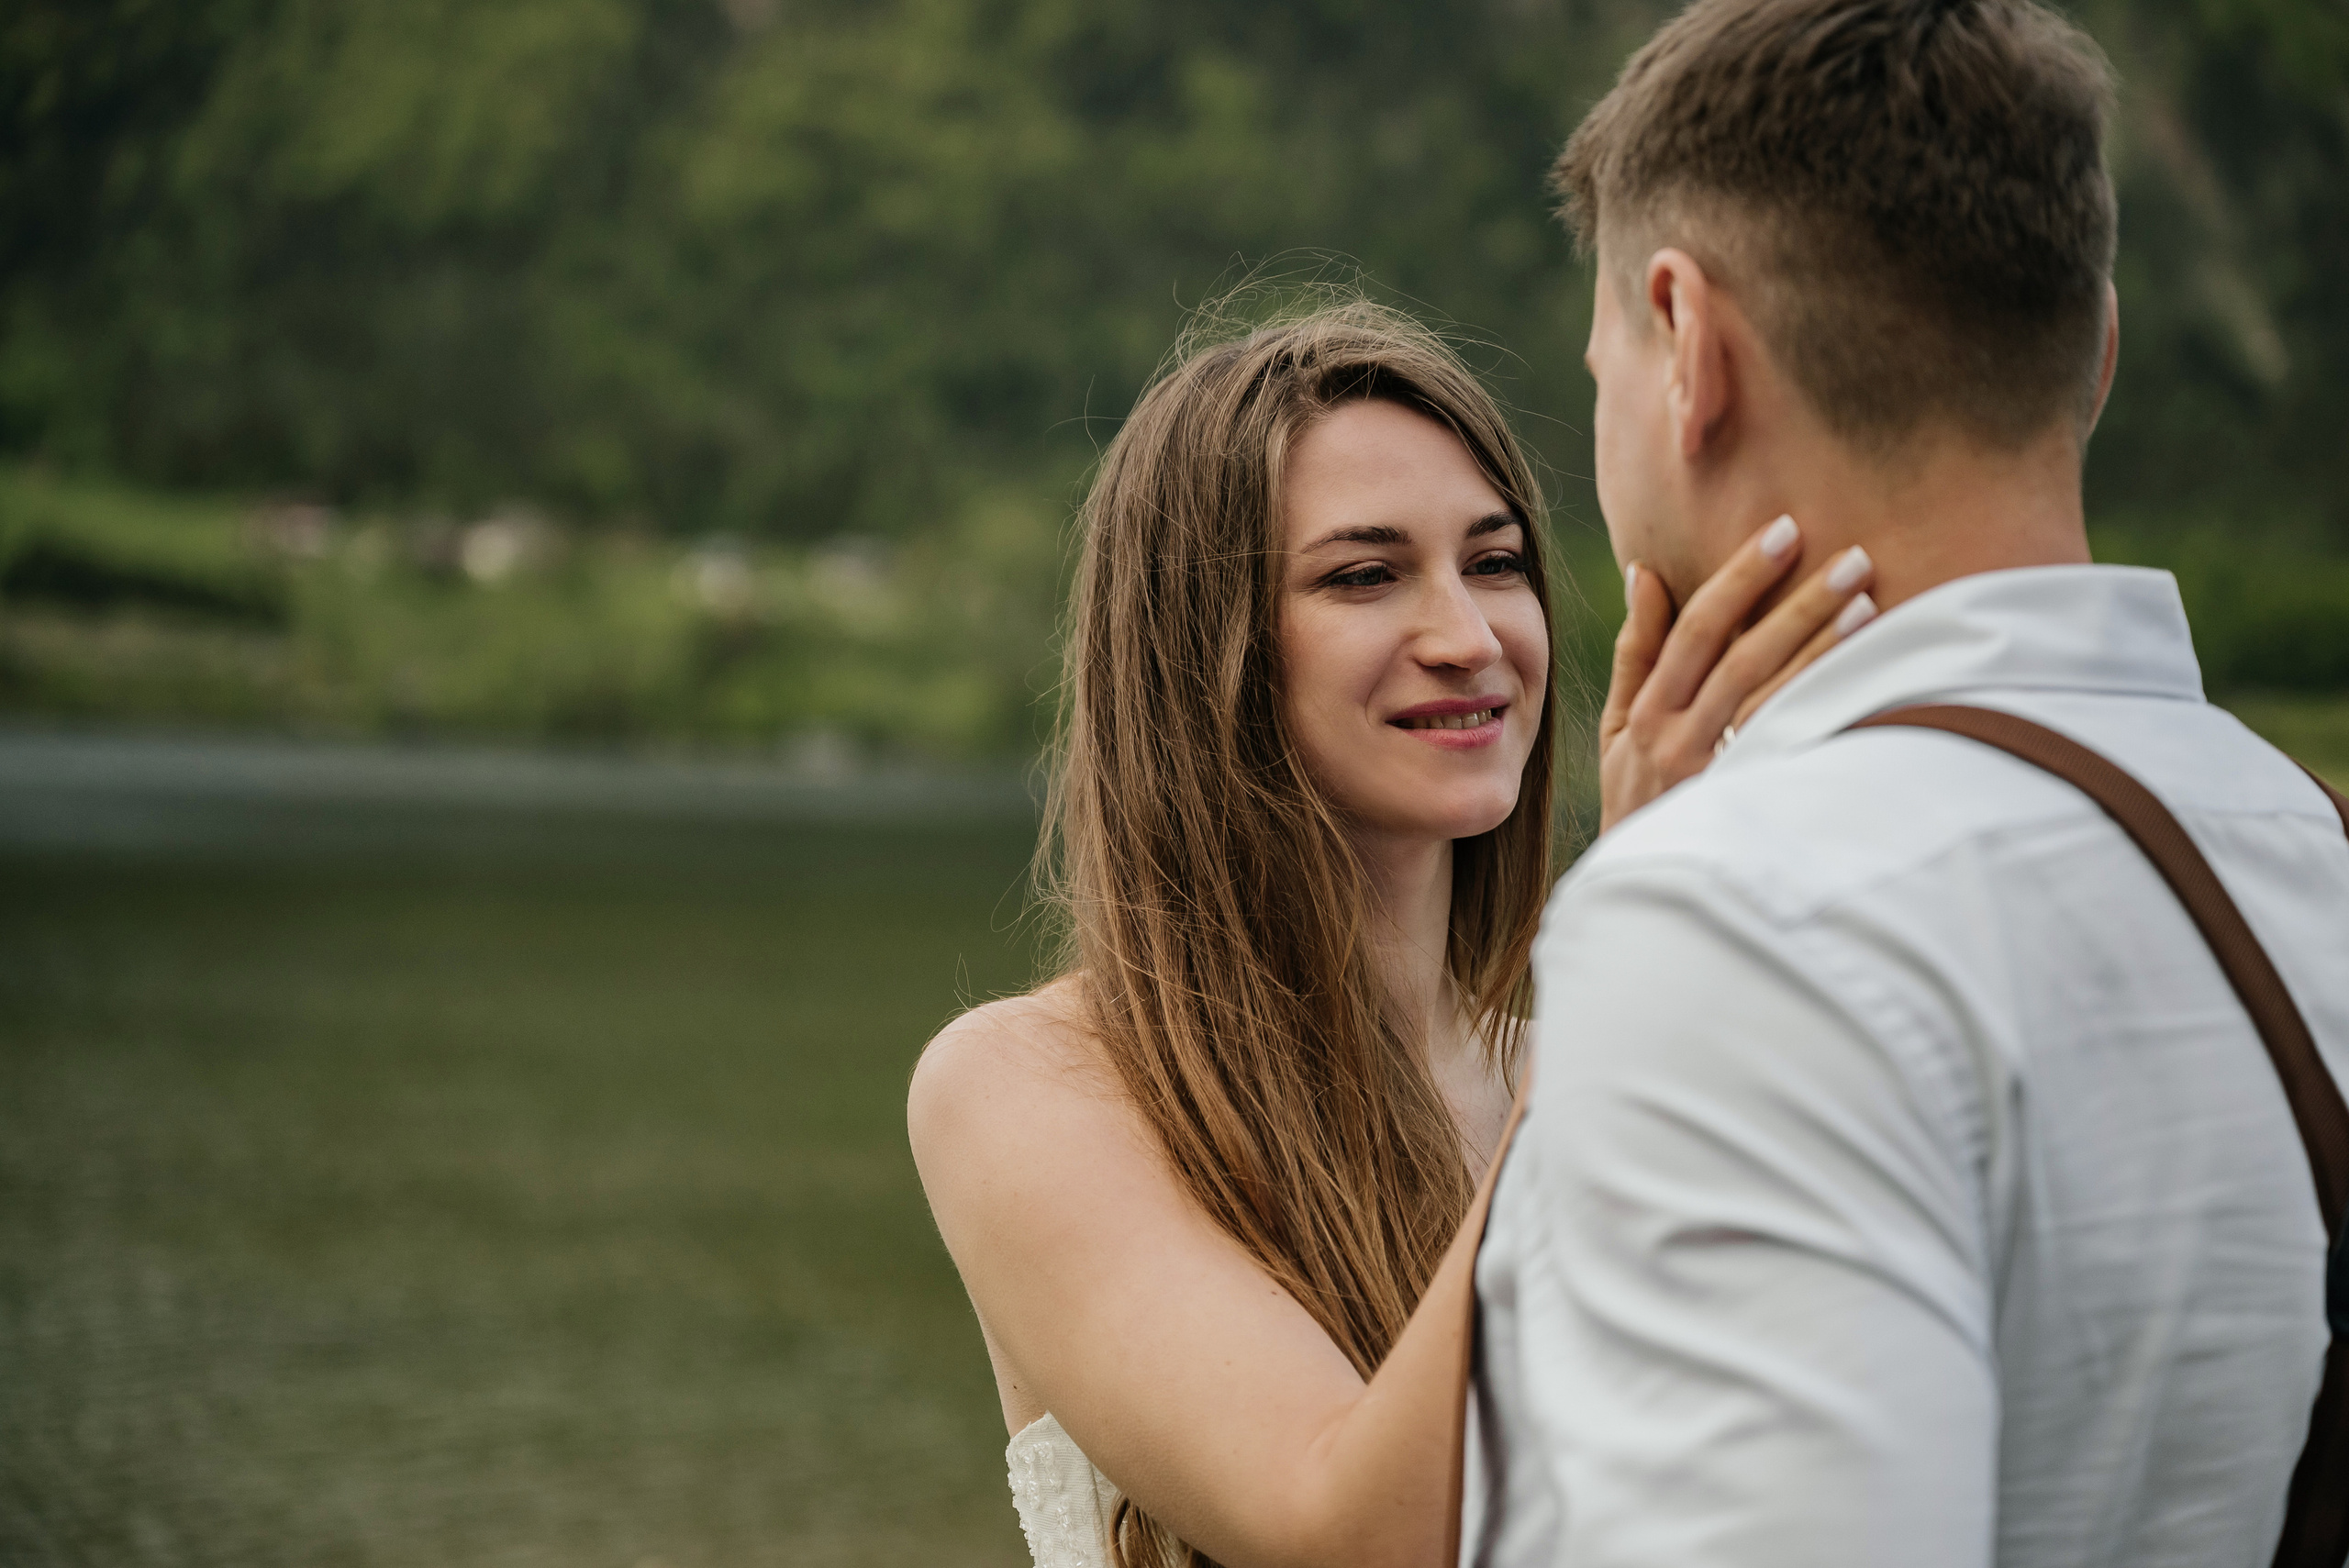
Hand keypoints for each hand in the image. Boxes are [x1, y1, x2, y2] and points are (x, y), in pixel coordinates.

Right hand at [1597, 514, 1875, 832]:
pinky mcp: (1747, 805)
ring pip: (1770, 697)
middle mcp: (1676, 742)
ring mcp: (1714, 777)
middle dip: (1796, 600)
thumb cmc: (1635, 801)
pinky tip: (1865, 671)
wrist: (1645, 901)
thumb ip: (1635, 653)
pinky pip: (1790, 744)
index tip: (1783, 531)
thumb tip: (1647, 573)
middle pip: (1739, 654)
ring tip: (1866, 599)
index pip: (1693, 629)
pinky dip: (1825, 701)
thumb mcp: (1617, 729)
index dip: (1739, 577)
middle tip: (1852, 555)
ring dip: (1820, 645)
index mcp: (1645, 716)